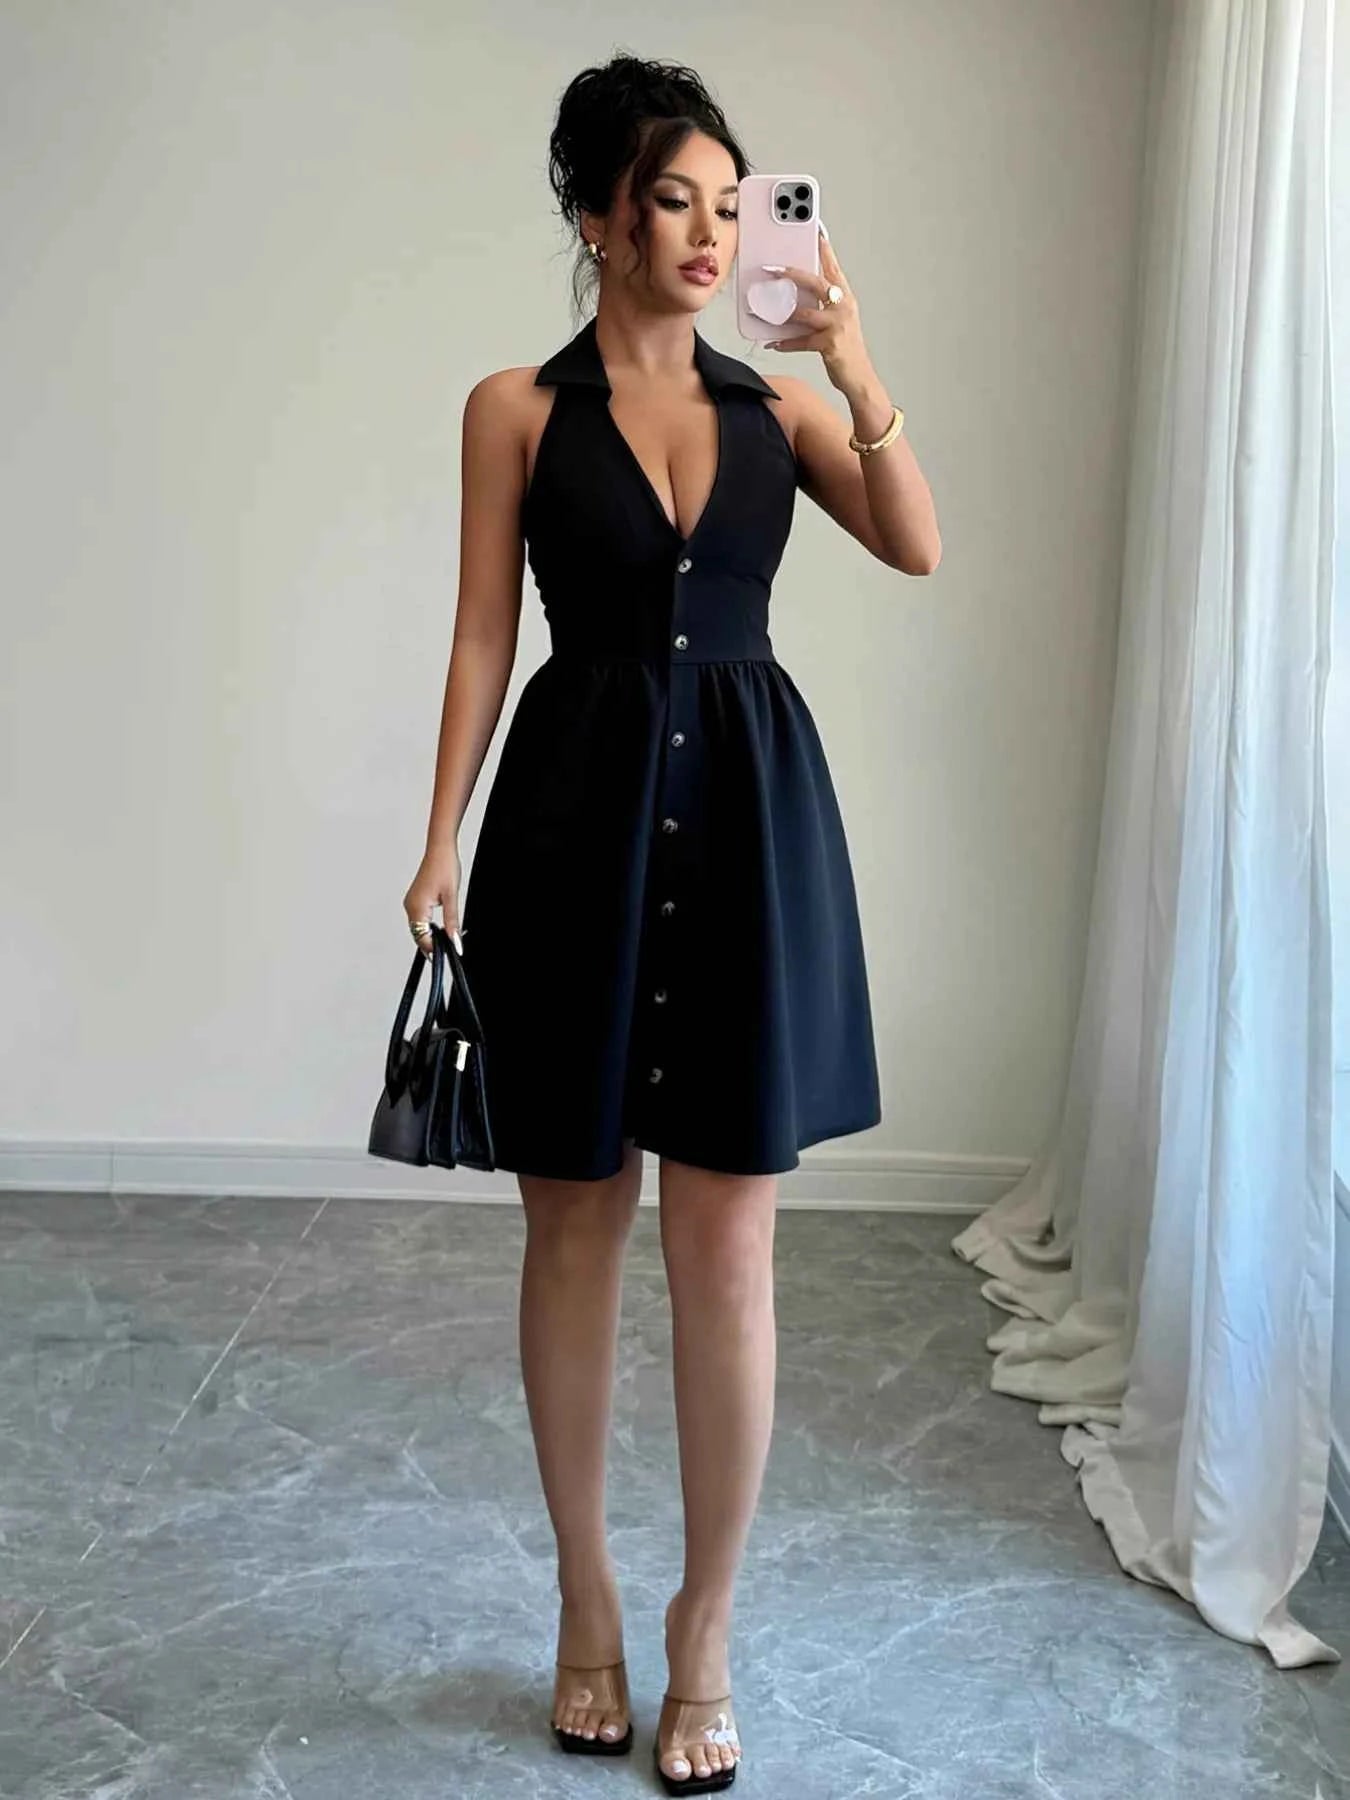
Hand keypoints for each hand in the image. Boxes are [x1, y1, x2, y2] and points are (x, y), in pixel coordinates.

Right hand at [403, 846, 462, 959]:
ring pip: (418, 927)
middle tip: (450, 946)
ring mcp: (410, 902)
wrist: (440, 849)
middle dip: (432, 943)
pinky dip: (428, 925)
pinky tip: (439, 926)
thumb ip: (452, 922)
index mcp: (416, 907)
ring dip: (430, 934)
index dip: (434, 948)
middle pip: (418, 934)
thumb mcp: (452, 898)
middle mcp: (410, 906)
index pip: (422, 937)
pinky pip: (418, 918)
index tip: (447, 953)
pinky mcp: (414, 899)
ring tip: (446, 937)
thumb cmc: (444, 867)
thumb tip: (455, 941)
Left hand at [762, 223, 873, 393]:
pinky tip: (774, 343)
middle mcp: (843, 307)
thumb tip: (796, 298)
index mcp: (845, 298)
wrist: (859, 377)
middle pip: (816, 283)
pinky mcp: (829, 344)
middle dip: (792, 274)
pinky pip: (801, 341)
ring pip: (805, 312)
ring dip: (783, 313)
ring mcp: (837, 325)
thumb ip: (822, 306)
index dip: (824, 249)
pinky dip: (786, 343)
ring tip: (765, 311)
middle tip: (773, 268)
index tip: (816, 231)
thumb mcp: (839, 320)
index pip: (833, 268)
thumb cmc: (847, 348)